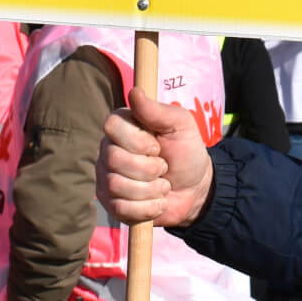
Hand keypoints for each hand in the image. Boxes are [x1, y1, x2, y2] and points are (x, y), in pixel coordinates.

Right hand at [97, 87, 214, 227]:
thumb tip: (134, 91)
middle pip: (114, 159)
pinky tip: (157, 201)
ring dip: (151, 190)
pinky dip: (147, 208)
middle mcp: (108, 150)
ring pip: (116, 186)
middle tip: (164, 167)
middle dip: (149, 168)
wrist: (195, 189)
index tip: (157, 146)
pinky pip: (120, 209)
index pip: (112, 126)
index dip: (137, 140)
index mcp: (123, 126)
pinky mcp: (111, 204)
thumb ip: (158, 111)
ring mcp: (106, 178)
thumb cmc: (187, 151)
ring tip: (163, 186)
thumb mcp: (181, 126)